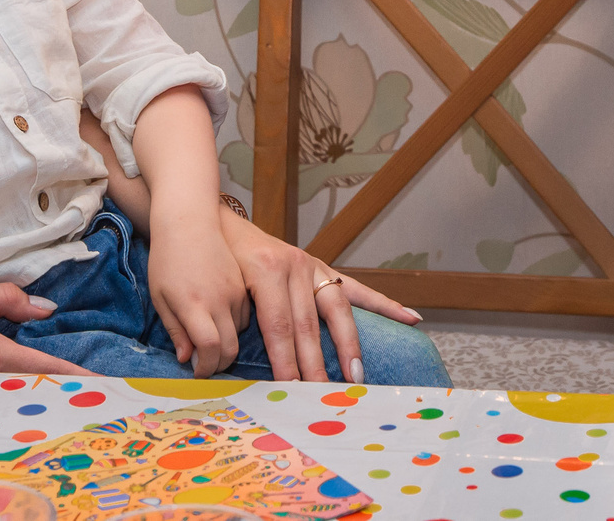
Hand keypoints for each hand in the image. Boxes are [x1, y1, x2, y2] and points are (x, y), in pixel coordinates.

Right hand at [0, 283, 86, 375]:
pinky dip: (20, 377)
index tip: (98, 382)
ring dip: (42, 380)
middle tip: (93, 380)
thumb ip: (2, 298)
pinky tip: (29, 370)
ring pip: (17, 383)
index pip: (38, 365)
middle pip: (32, 381)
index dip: (71, 373)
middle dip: (63, 381)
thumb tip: (43, 306)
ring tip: (69, 376)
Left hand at [147, 199, 246, 377]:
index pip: (210, 349)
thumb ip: (176, 330)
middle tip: (207, 364)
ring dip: (228, 343)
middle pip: (230, 348)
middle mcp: (219, 300)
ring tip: (211, 338)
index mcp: (194, 304)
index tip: (198, 372)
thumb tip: (187, 359)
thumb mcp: (161, 297)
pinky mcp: (244, 284)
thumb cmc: (166, 258)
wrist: (188, 219)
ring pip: (240, 333)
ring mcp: (235, 291)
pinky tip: (221, 317)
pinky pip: (248, 315)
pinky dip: (236, 325)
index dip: (206, 367)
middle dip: (219, 364)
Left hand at [216, 209, 420, 383]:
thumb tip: (202, 363)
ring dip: (348, 344)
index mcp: (264, 269)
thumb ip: (207, 322)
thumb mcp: (201, 285)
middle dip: (317, 364)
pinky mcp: (320, 267)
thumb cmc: (204, 258)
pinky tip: (411, 318)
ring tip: (356, 375)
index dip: (286, 361)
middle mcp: (293, 264)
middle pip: (308, 324)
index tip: (291, 391)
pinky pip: (355, 289)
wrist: (209, 217)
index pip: (279, 326)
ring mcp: (311, 265)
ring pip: (335, 309)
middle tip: (323, 396)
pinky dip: (383, 304)